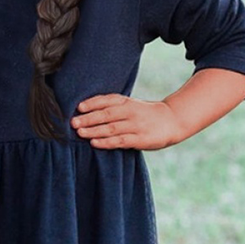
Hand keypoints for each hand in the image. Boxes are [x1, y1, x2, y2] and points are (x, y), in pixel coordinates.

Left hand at [71, 94, 186, 150]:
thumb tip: (86, 111)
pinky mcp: (141, 139)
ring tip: (80, 133)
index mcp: (126, 101)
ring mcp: (135, 125)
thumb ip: (113, 107)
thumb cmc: (145, 113)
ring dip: (94, 130)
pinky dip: (107, 142)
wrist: (172, 120)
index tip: (78, 107)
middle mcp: (130, 112)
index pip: (106, 100)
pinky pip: (121, 140)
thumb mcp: (130, 105)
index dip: (92, 103)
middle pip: (106, 114)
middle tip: (73, 122)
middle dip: (88, 118)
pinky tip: (95, 143)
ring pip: (111, 128)